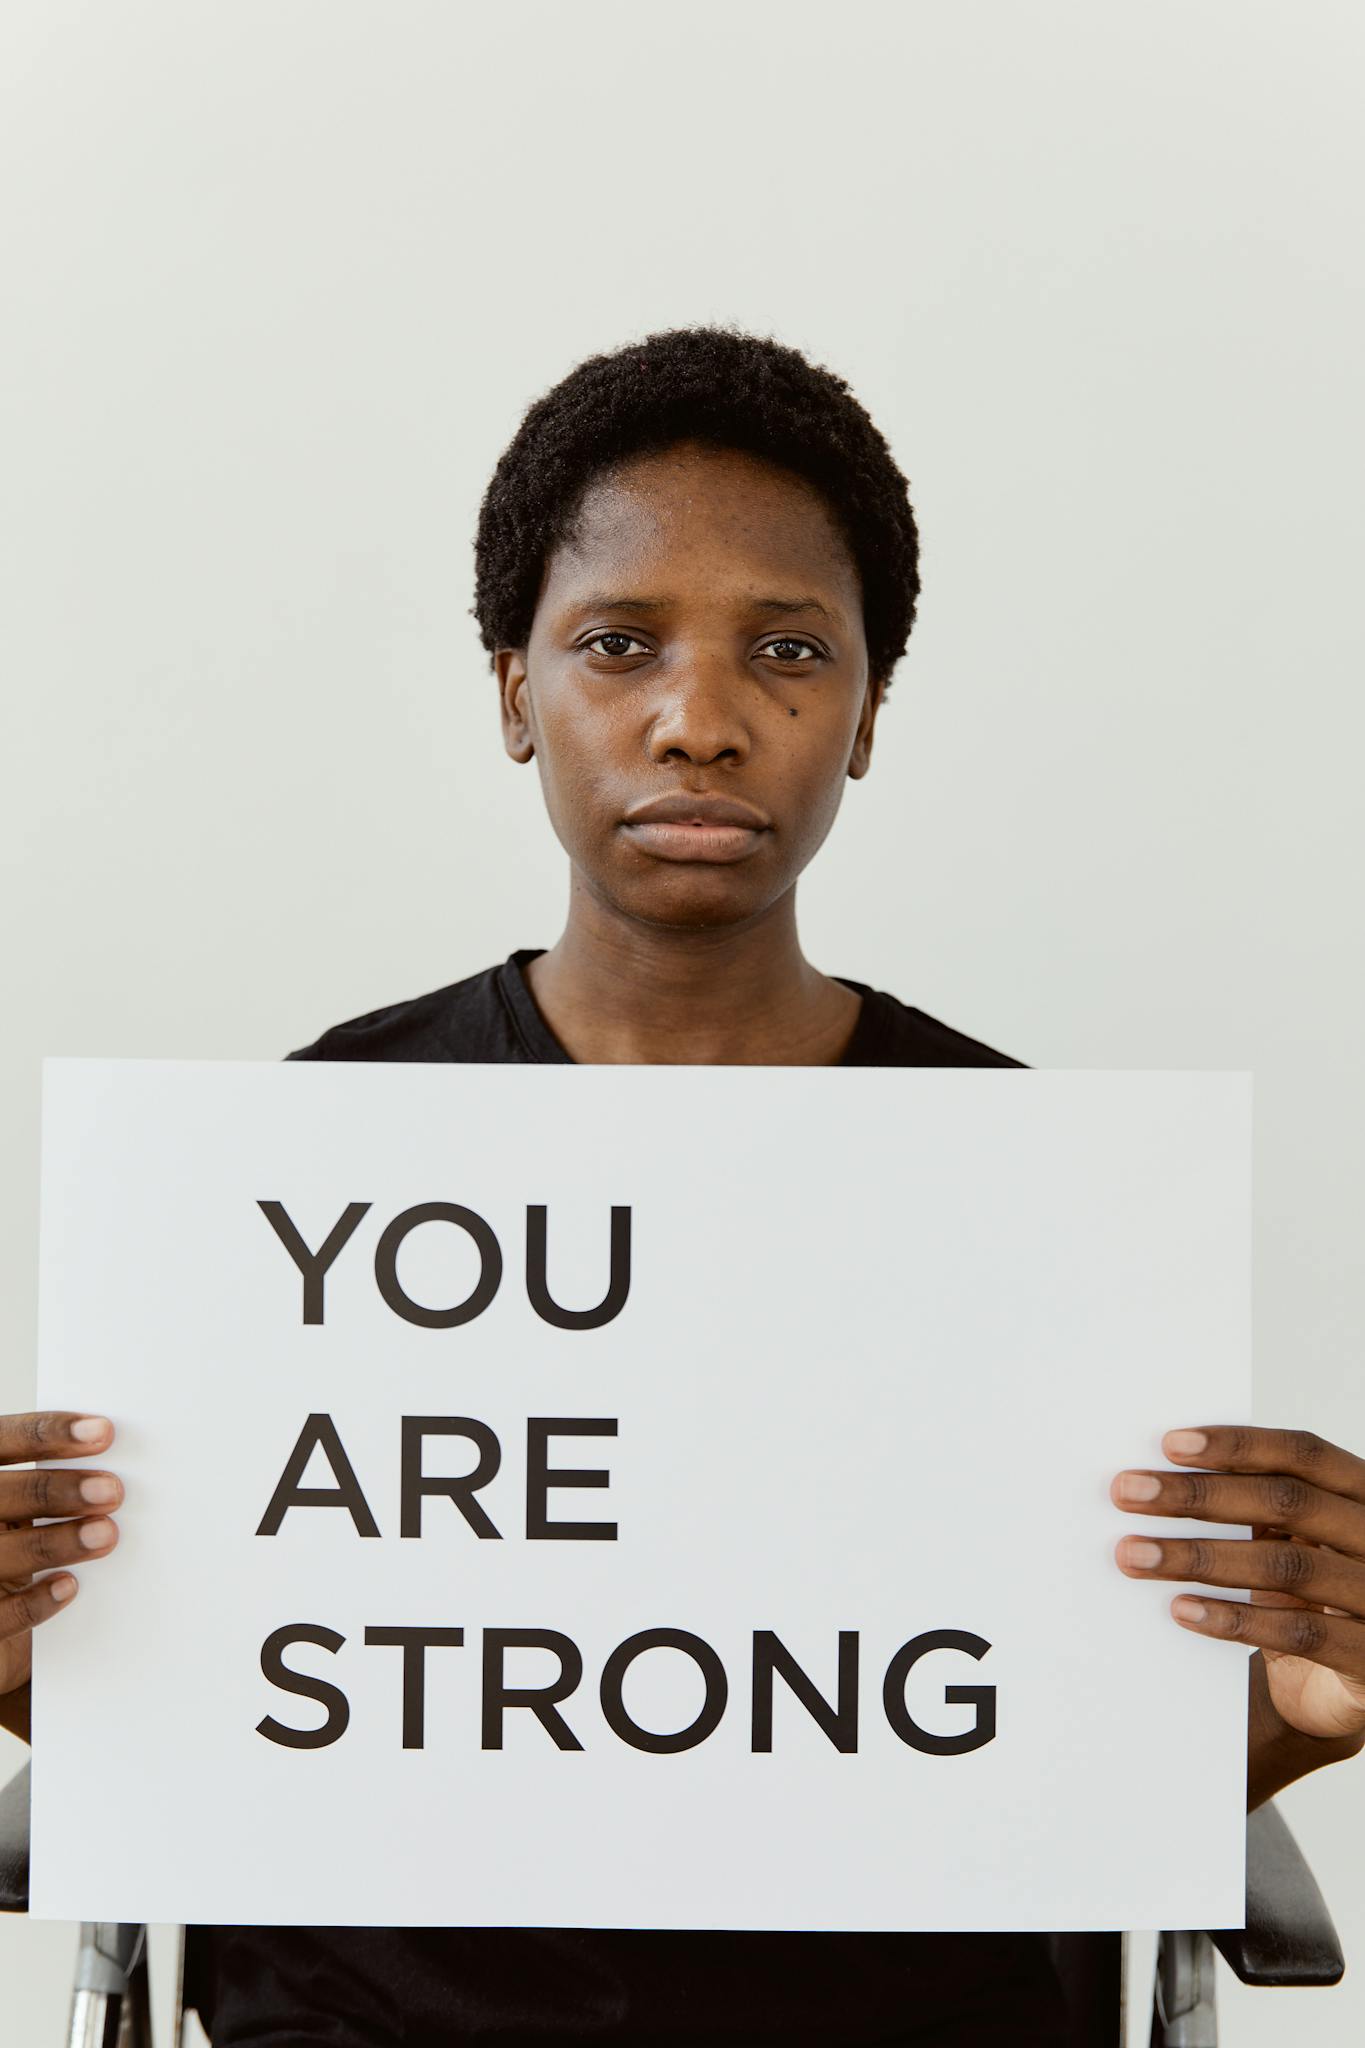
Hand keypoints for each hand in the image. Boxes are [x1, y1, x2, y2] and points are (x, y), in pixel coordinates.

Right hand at [0, 1412, 119, 1699]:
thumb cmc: (15, 1540)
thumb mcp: (22, 1506)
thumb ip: (48, 1486)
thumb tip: (110, 1471)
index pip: (2, 1440)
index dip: (49, 1433)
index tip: (104, 1432)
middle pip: (2, 1495)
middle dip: (59, 1490)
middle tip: (113, 1491)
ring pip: (1, 1552)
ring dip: (58, 1542)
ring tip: (106, 1534)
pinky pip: (1, 1614)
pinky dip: (36, 1602)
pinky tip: (70, 1585)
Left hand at [1113, 1426, 1364, 1743]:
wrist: (1349, 1696)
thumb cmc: (1310, 1600)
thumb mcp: (1293, 1546)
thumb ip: (1256, 1510)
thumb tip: (1162, 1479)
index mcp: (1362, 1495)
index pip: (1304, 1454)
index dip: (1238, 1445)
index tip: (1169, 1443)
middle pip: (1288, 1503)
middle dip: (1199, 1495)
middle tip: (1127, 1493)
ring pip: (1288, 1566)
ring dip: (1200, 1557)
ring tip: (1134, 1554)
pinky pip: (1301, 1634)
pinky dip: (1235, 1620)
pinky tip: (1182, 1610)